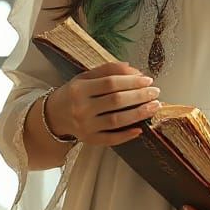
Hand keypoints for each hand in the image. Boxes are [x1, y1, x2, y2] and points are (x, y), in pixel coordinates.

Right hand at [46, 62, 160, 147]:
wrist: (53, 116)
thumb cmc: (74, 93)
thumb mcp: (85, 77)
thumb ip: (108, 70)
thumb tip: (133, 69)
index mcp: (80, 89)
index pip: (110, 83)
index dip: (131, 81)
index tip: (148, 79)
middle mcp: (81, 108)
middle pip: (116, 101)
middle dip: (139, 96)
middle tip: (155, 92)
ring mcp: (85, 126)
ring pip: (116, 120)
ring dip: (138, 114)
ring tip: (154, 107)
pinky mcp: (89, 140)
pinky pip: (111, 139)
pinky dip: (126, 135)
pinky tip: (140, 129)